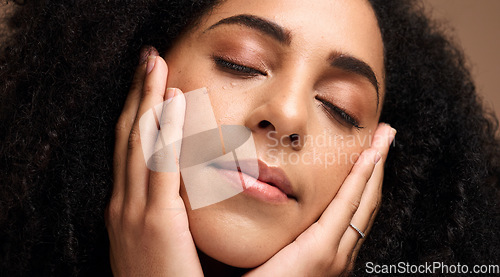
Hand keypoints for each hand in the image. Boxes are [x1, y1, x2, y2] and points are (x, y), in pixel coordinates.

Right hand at [105, 48, 202, 275]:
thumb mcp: (158, 242)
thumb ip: (165, 213)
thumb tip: (183, 188)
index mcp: (125, 209)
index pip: (131, 150)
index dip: (138, 113)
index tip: (150, 85)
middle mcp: (123, 204)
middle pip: (130, 137)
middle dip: (138, 96)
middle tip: (149, 61)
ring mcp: (134, 210)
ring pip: (139, 142)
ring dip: (147, 100)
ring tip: (155, 66)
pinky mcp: (155, 219)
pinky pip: (159, 164)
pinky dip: (163, 129)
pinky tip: (171, 102)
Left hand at [245, 123, 395, 276]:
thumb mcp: (276, 244)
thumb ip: (282, 224)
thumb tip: (273, 192)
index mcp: (327, 250)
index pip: (352, 207)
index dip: (364, 177)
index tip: (370, 149)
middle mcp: (338, 252)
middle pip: (364, 201)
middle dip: (377, 165)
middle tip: (385, 135)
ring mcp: (334, 253)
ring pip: (361, 200)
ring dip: (374, 167)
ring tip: (383, 138)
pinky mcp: (321, 252)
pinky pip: (346, 207)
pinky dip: (360, 180)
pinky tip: (368, 157)